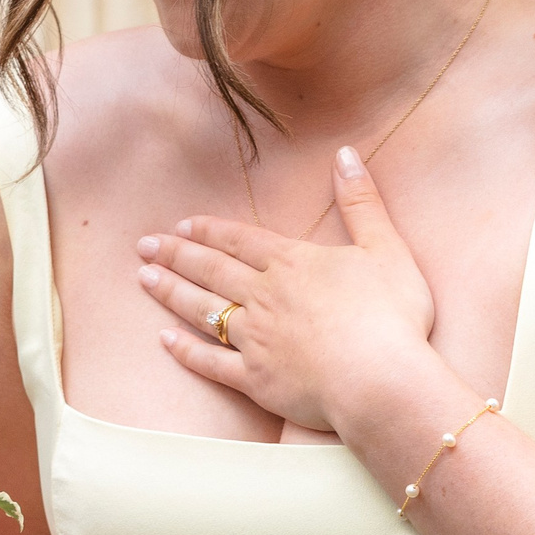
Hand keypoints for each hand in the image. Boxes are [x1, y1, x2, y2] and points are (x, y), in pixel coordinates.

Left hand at [138, 146, 438, 437]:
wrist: (380, 381)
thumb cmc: (391, 316)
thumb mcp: (385, 248)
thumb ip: (362, 202)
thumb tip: (347, 153)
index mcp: (292, 263)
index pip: (241, 240)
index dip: (209, 231)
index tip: (181, 226)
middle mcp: (264, 296)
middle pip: (211, 270)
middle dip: (176, 255)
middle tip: (143, 246)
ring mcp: (254, 340)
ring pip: (202, 310)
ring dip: (171, 292)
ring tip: (144, 279)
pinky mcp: (255, 381)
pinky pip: (211, 363)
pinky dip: (186, 351)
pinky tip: (165, 341)